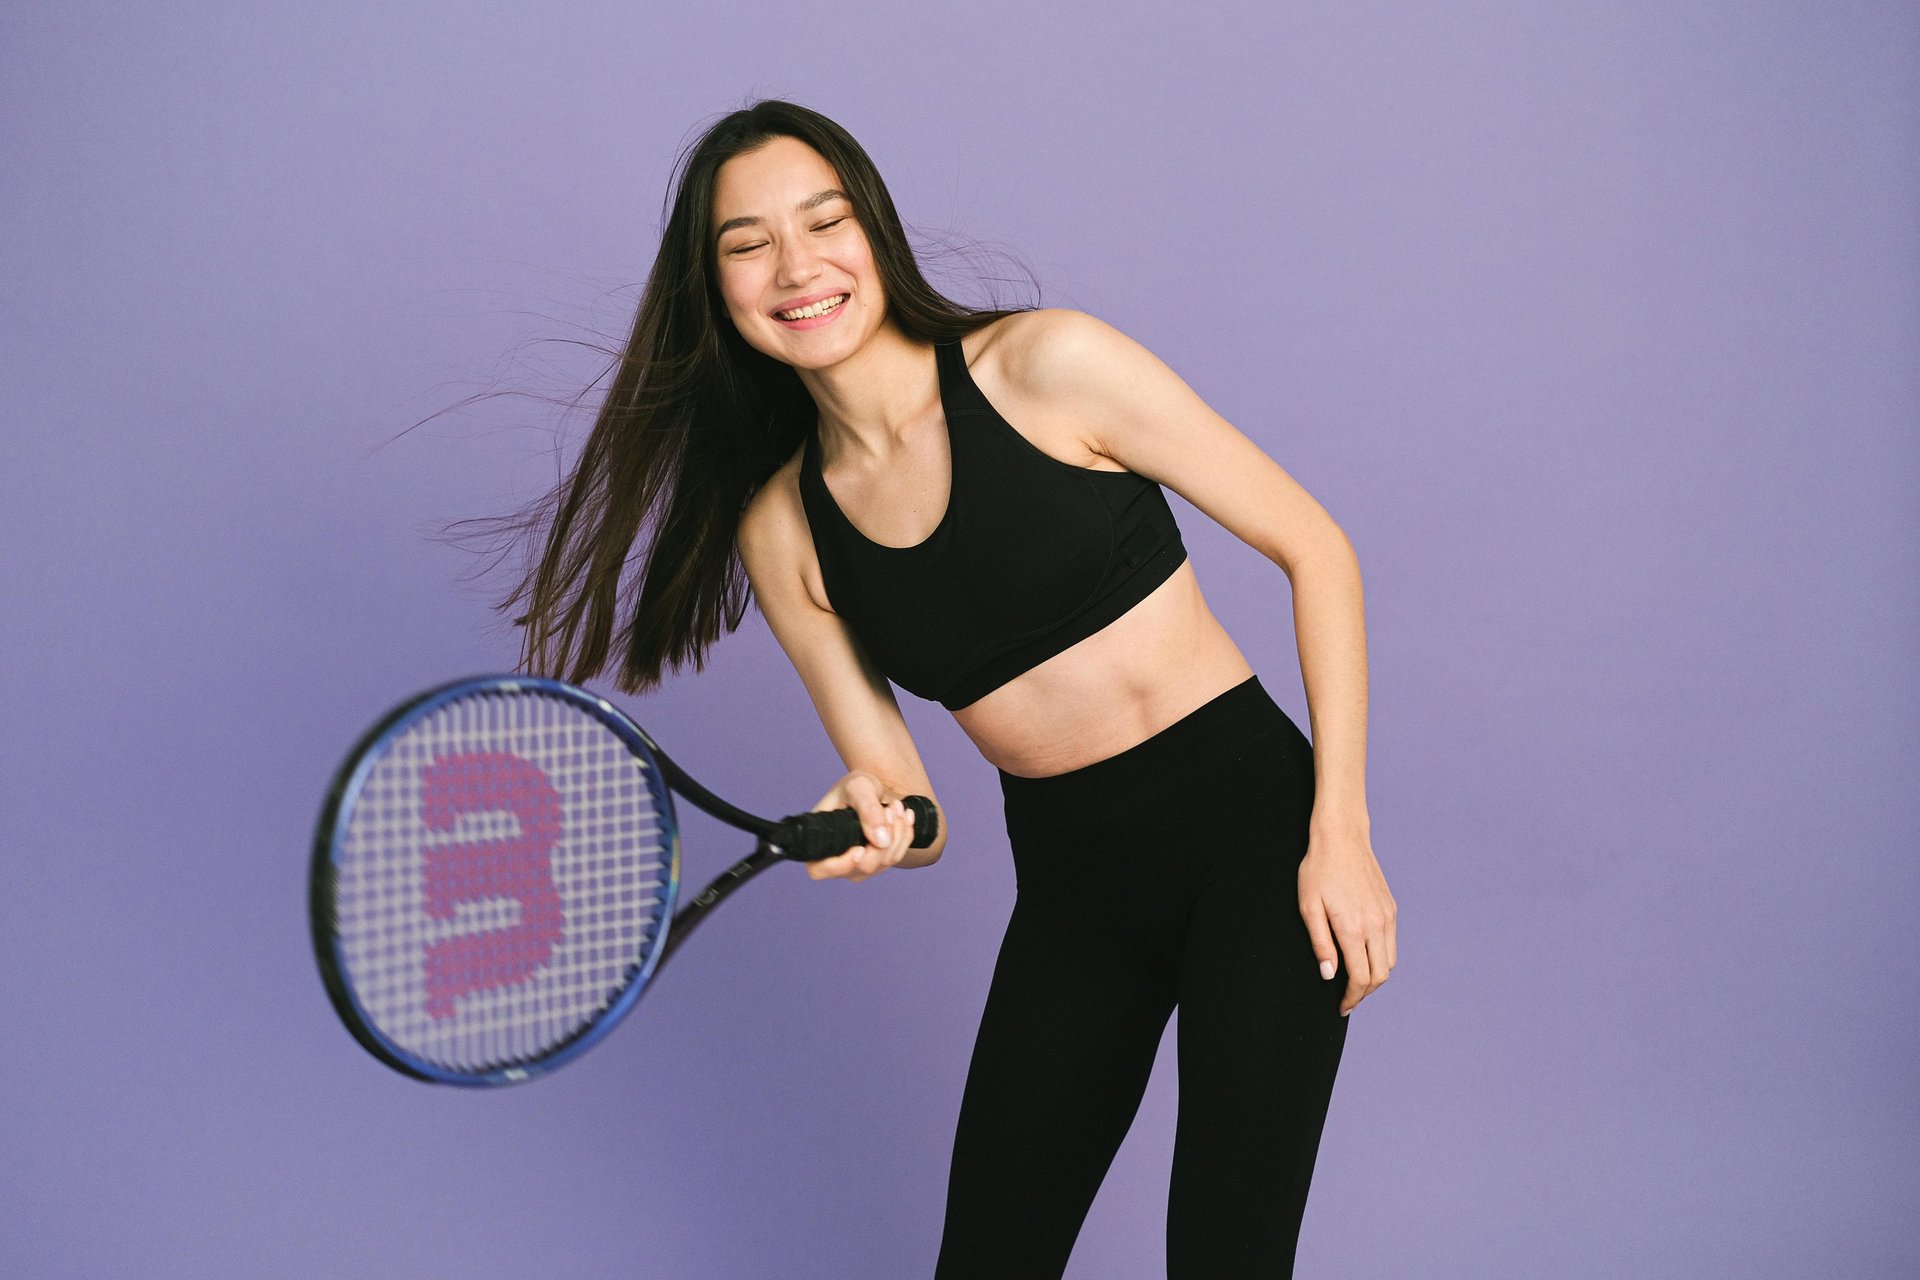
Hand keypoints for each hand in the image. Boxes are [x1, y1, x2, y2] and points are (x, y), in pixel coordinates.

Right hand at [804, 770, 917, 883]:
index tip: (859, 849)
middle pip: (864, 866)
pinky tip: (904, 816)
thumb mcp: (858, 787)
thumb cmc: (856, 787)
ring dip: (897, 833)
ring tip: (896, 806)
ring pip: (884, 862)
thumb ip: (868, 810)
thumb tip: (882, 841)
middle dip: (883, 837)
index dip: (840, 865)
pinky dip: (905, 835)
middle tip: (890, 808)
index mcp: (819, 841)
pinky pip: (897, 856)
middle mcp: (836, 859)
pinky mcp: (878, 863)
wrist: (873, 790)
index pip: (820, 869)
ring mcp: (858, 865)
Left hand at [1297, 815, 1396, 1015]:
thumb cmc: (1318, 870)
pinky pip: (1392, 944)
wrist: (1342, 838)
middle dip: (1364, 993)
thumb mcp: (1309, 907)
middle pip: (1379, 976)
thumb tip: (1329, 975)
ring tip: (1355, 981)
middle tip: (1348, 999)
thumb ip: (1320, 944)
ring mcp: (1387, 916)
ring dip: (1375, 977)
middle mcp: (1376, 925)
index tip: (1341, 1006)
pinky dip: (1381, 958)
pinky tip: (1364, 957)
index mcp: (1353, 928)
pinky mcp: (1391, 908)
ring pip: (1389, 962)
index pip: (1361, 978)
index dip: (1352, 998)